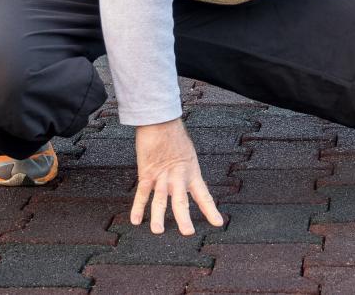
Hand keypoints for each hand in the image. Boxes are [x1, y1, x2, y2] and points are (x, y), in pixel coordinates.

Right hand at [130, 117, 223, 235]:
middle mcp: (178, 177)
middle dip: (184, 218)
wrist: (160, 122)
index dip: (211, 210)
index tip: (218, 223)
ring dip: (158, 216)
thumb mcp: (188, 154)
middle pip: (181, 201)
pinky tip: (136, 220)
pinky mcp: (147, 173)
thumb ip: (186, 170)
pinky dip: (138, 207)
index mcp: (191, 173)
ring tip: (158, 231)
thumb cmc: (174, 135)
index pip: (204, 195)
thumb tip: (186, 182)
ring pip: (161, 199)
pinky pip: (142, 193)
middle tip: (187, 233)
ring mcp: (162, 176)